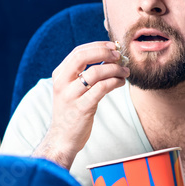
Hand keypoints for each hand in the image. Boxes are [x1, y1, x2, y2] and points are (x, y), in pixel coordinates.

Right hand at [35, 41, 128, 167]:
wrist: (62, 138)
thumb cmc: (72, 112)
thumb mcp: (72, 90)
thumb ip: (84, 74)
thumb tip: (109, 57)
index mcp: (59, 75)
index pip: (78, 52)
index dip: (98, 46)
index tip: (113, 47)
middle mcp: (62, 83)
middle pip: (83, 57)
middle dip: (105, 53)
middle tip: (119, 56)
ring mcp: (71, 95)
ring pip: (96, 72)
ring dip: (115, 69)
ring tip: (125, 72)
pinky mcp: (82, 108)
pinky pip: (102, 88)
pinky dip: (114, 82)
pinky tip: (121, 83)